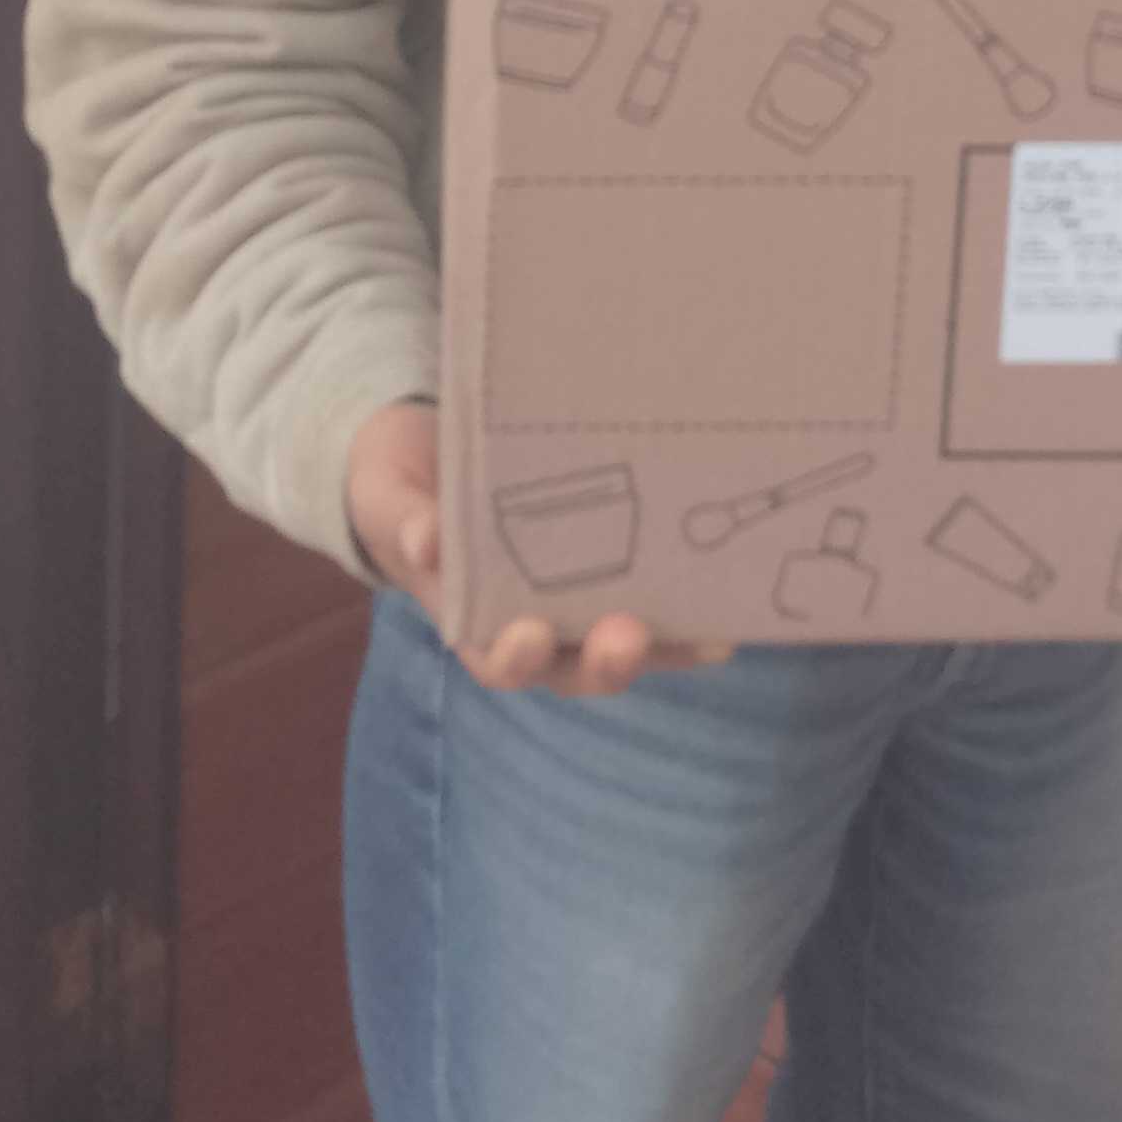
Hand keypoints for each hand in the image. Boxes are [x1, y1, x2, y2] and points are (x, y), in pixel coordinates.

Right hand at [344, 400, 728, 697]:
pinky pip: (654, 596)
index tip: (528, 634)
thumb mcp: (391, 498)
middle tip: (628, 636)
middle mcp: (532, 623)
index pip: (498, 657)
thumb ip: (406, 521)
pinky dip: (689, 605)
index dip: (516, 655)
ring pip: (626, 640)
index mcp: (472, 619)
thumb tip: (426, 541)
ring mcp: (577, 601)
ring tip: (709, 636)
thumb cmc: (402, 488)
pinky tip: (730, 596)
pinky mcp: (614, 568)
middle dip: (607, 658)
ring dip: (666, 645)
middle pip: (576, 664)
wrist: (425, 457)